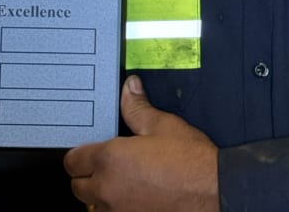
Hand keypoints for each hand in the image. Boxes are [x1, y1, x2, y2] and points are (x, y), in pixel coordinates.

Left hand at [64, 75, 218, 211]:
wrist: (215, 191)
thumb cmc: (190, 161)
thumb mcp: (161, 125)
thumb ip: (137, 108)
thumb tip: (128, 89)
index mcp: (110, 160)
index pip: (73, 161)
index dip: (79, 153)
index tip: (88, 150)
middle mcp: (108, 191)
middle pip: (78, 187)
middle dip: (87, 175)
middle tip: (106, 163)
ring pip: (93, 206)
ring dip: (100, 195)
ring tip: (121, 181)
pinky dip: (116, 208)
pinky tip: (134, 196)